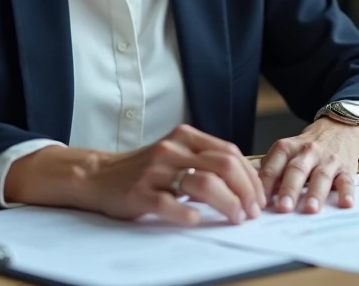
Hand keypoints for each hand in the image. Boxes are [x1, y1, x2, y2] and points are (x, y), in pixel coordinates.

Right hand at [5, 124, 264, 226]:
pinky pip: (169, 204)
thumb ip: (205, 160)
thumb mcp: (177, 154)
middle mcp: (172, 149)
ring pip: (203, 184)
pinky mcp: (140, 193)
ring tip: (236, 218)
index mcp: (185, 137)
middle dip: (245, 191)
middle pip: (223, 166)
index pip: (229, 153)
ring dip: (227, 204)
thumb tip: (245, 181)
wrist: (99, 175)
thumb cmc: (145, 169)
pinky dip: (188, 214)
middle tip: (252, 212)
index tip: (259, 197)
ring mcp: (156, 171)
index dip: (250, 177)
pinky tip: (197, 221)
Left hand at [258, 117, 358, 214]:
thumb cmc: (308, 146)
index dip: (266, 183)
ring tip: (310, 209)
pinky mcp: (346, 168)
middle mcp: (308, 152)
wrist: (341, 127)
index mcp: (289, 148)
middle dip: (289, 189)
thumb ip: (274, 169)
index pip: (274, 165)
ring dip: (316, 193)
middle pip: (297, 170)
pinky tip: (346, 203)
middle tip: (282, 208)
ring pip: (321, 176)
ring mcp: (328, 160)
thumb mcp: (288, 150)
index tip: (259, 201)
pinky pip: (347, 181)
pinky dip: (346, 192)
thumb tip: (257, 193)